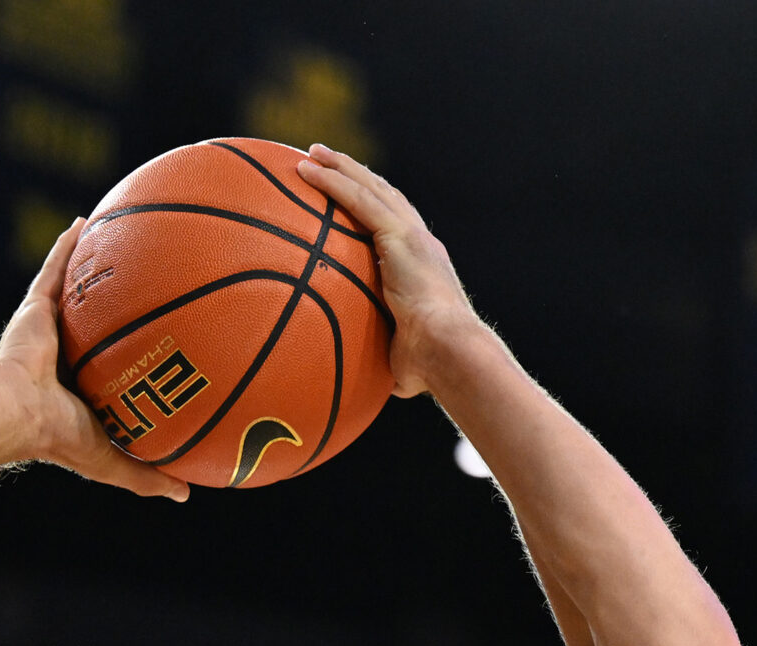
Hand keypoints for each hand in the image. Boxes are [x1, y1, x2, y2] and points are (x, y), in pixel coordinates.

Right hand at [0, 221, 188, 500]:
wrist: (13, 411)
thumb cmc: (59, 438)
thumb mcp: (114, 460)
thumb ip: (147, 475)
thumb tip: (188, 493)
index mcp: (83, 392)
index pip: (115, 372)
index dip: (136, 360)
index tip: (165, 346)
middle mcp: (67, 359)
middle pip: (100, 328)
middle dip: (121, 312)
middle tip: (155, 289)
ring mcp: (50, 331)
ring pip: (79, 295)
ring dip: (96, 271)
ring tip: (123, 244)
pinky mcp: (34, 309)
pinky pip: (55, 269)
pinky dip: (68, 246)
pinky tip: (87, 221)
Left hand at [293, 145, 484, 398]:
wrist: (450, 351)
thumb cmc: (429, 367)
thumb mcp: (400, 360)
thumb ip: (382, 359)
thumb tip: (359, 382)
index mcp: (422, 265)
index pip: (395, 227)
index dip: (373, 207)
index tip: (350, 197)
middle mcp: (419, 243)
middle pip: (383, 196)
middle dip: (355, 175)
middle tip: (325, 161)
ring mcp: (411, 235)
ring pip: (369, 187)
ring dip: (339, 167)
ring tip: (311, 153)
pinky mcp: (400, 236)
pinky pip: (357, 200)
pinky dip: (332, 181)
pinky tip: (306, 170)